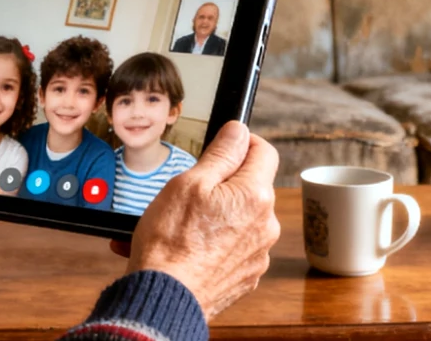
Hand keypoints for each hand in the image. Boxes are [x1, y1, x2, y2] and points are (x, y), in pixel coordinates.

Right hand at [121, 122, 279, 318]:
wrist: (165, 300)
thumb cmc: (171, 243)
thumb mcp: (190, 183)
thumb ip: (221, 154)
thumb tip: (239, 131)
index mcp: (256, 196)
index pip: (264, 150)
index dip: (241, 143)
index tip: (221, 147)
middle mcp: (266, 225)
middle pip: (250, 186)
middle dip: (223, 183)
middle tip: (190, 191)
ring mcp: (257, 254)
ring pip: (241, 217)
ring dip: (217, 214)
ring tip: (181, 224)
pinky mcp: (246, 275)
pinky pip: (233, 246)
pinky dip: (214, 241)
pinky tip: (187, 245)